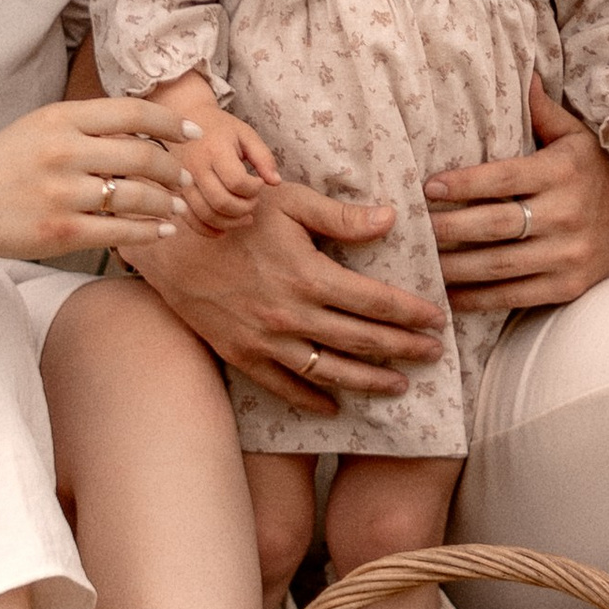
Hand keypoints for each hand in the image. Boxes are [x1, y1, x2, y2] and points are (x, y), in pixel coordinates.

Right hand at [0, 97, 196, 262]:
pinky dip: (149, 232)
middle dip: (172, 169)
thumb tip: (144, 130)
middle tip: (184, 178)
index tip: (194, 132)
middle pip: (142, 157)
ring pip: (137, 197)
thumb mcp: (38, 128)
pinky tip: (161, 231)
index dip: (171, 122)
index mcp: (60, 119)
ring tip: (176, 206)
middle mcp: (63, 152)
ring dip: (166, 203)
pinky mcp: (62, 233)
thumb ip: (86, 125)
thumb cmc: (2, 166)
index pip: (133, 113)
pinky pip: (121, 232)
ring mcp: (63, 194)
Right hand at [120, 177, 446, 412]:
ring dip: (370, 382)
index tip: (436, 318)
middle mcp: (292, 314)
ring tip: (400, 385)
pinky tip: (336, 406)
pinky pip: (285, 387)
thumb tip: (391, 218)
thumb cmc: (234, 216)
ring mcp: (267, 341)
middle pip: (361, 340)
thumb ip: (341, 216)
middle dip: (403, 349)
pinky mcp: (243, 356)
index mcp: (309, 275)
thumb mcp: (289, 202)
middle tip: (433, 353)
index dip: (410, 312)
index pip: (375, 302)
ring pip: (331, 371)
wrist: (171, 246)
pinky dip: (312, 400)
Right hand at [172, 104, 281, 234]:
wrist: (184, 119)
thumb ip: (263, 157)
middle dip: (245, 208)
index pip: (237, 182)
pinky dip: (208, 230)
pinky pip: (190, 220)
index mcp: (215, 150)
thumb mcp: (245, 134)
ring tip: (244, 216)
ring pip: (206, 215)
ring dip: (230, 223)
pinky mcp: (177, 193)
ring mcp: (183, 183)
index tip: (259, 183)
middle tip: (254, 201)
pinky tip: (223, 229)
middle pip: (222, 202)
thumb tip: (276, 182)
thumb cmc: (219, 127)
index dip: (254, 189)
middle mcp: (196, 168)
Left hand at [425, 77, 608, 313]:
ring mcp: (568, 255)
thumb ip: (543, 112)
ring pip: (499, 265)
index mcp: (563, 172)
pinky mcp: (568, 287)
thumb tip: (524, 70)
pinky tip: (448, 293)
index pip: (504, 178)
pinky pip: (514, 295)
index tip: (428, 187)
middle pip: (495, 225)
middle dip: (448, 227)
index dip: (464, 183)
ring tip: (421, 259)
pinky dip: (477, 297)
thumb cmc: (597, 172)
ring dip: (454, 266)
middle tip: (412, 225)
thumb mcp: (576, 137)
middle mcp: (567, 214)